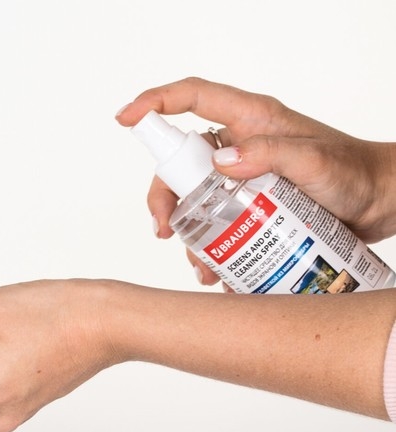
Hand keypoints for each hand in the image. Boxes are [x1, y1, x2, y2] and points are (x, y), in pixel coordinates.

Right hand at [116, 77, 395, 284]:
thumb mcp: (315, 163)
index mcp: (250, 120)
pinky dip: (210, 249)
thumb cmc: (356, 174)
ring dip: (188, 233)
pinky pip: (216, 224)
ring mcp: (243, 178)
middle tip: (164, 229)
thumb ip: (271, 154)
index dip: (154, 103)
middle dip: (165, 196)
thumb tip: (220, 162)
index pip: (192, 98)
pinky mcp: (250, 207)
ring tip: (200, 265)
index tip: (124, 120)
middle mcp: (240, 146)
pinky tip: (217, 272)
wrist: (381, 204)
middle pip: (181, 162)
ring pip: (195, 199)